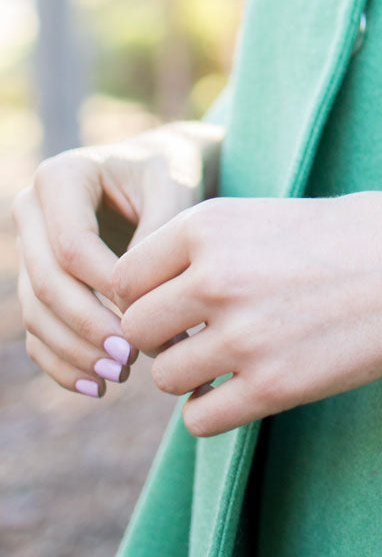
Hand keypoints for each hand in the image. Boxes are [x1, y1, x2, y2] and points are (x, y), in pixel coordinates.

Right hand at [14, 121, 223, 398]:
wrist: (168, 169)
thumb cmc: (176, 172)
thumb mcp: (175, 186)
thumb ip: (158, 235)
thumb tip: (140, 303)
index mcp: (60, 178)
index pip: (71, 245)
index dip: (105, 286)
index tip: (147, 315)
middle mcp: (31, 210)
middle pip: (46, 282)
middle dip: (86, 327)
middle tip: (129, 359)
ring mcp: (29, 247)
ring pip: (36, 311)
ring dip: (73, 351)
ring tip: (118, 375)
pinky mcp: (39, 279)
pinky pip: (38, 327)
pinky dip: (61, 361)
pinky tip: (93, 387)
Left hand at [111, 191, 381, 437]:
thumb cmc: (366, 233)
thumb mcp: (275, 215)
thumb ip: (212, 248)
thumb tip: (157, 296)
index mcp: (212, 225)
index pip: (125, 276)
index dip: (146, 293)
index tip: (178, 300)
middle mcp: (216, 278)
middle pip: (137, 328)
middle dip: (164, 335)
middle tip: (203, 332)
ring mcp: (244, 336)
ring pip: (165, 377)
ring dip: (190, 374)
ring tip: (235, 356)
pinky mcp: (274, 387)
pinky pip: (199, 419)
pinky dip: (214, 409)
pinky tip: (248, 387)